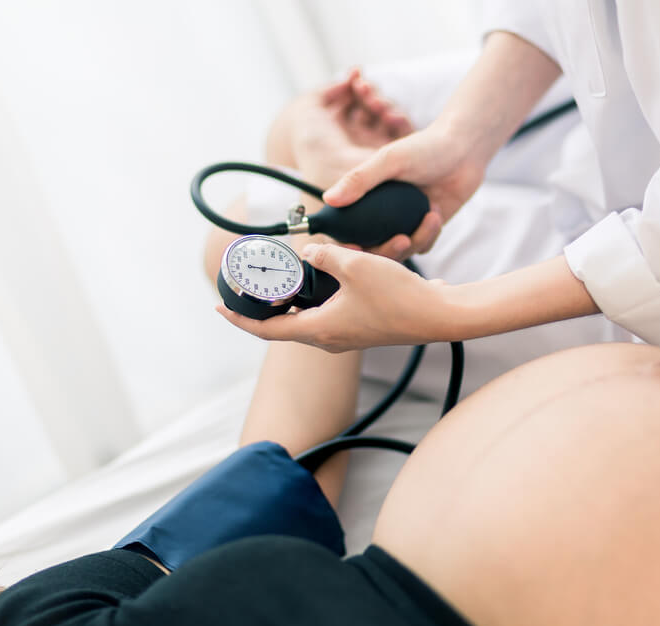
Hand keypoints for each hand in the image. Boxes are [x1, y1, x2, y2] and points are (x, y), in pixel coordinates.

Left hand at [216, 243, 450, 352]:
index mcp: (319, 330)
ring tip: (287, 273)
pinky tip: (329, 272)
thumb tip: (310, 254)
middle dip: (267, 302)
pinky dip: (322, 294)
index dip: (239, 318)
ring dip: (297, 295)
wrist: (440, 316)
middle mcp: (328, 338)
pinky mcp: (363, 327)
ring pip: (309, 315)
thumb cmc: (398, 297)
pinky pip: (331, 311)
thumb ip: (325, 257)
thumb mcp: (355, 266)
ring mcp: (346, 334)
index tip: (219, 307)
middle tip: (252, 282)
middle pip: (285, 322)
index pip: (266, 329)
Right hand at [290, 69, 441, 260]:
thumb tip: (329, 199)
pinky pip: (422, 245)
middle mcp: (381, 213)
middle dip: (387, 251)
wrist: (464, 148)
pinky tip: (436, 211)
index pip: (346, 229)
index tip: (356, 249)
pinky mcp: (425, 228)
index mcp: (366, 197)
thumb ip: (359, 179)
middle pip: (373, 249)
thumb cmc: (425, 147)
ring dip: (415, 240)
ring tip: (430, 216)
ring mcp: (404, 222)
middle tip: (401, 240)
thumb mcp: (390, 160)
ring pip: (400, 251)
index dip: (346, 245)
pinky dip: (430, 234)